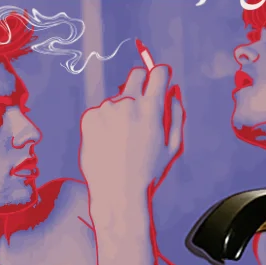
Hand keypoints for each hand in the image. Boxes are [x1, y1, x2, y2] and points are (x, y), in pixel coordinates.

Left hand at [79, 55, 184, 219]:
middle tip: (143, 103)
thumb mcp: (173, 145)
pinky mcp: (89, 117)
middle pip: (136, 75)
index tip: (161, 79)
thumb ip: (176, 113)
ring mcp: (106, 109)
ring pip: (118, 98)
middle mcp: (127, 103)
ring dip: (123, 110)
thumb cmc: (149, 171)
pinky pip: (102, 111)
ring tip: (123, 139)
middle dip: (143, 82)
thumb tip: (172, 90)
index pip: (159, 72)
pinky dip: (106, 121)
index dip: (162, 74)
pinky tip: (109, 142)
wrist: (117, 192)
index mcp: (151, 108)